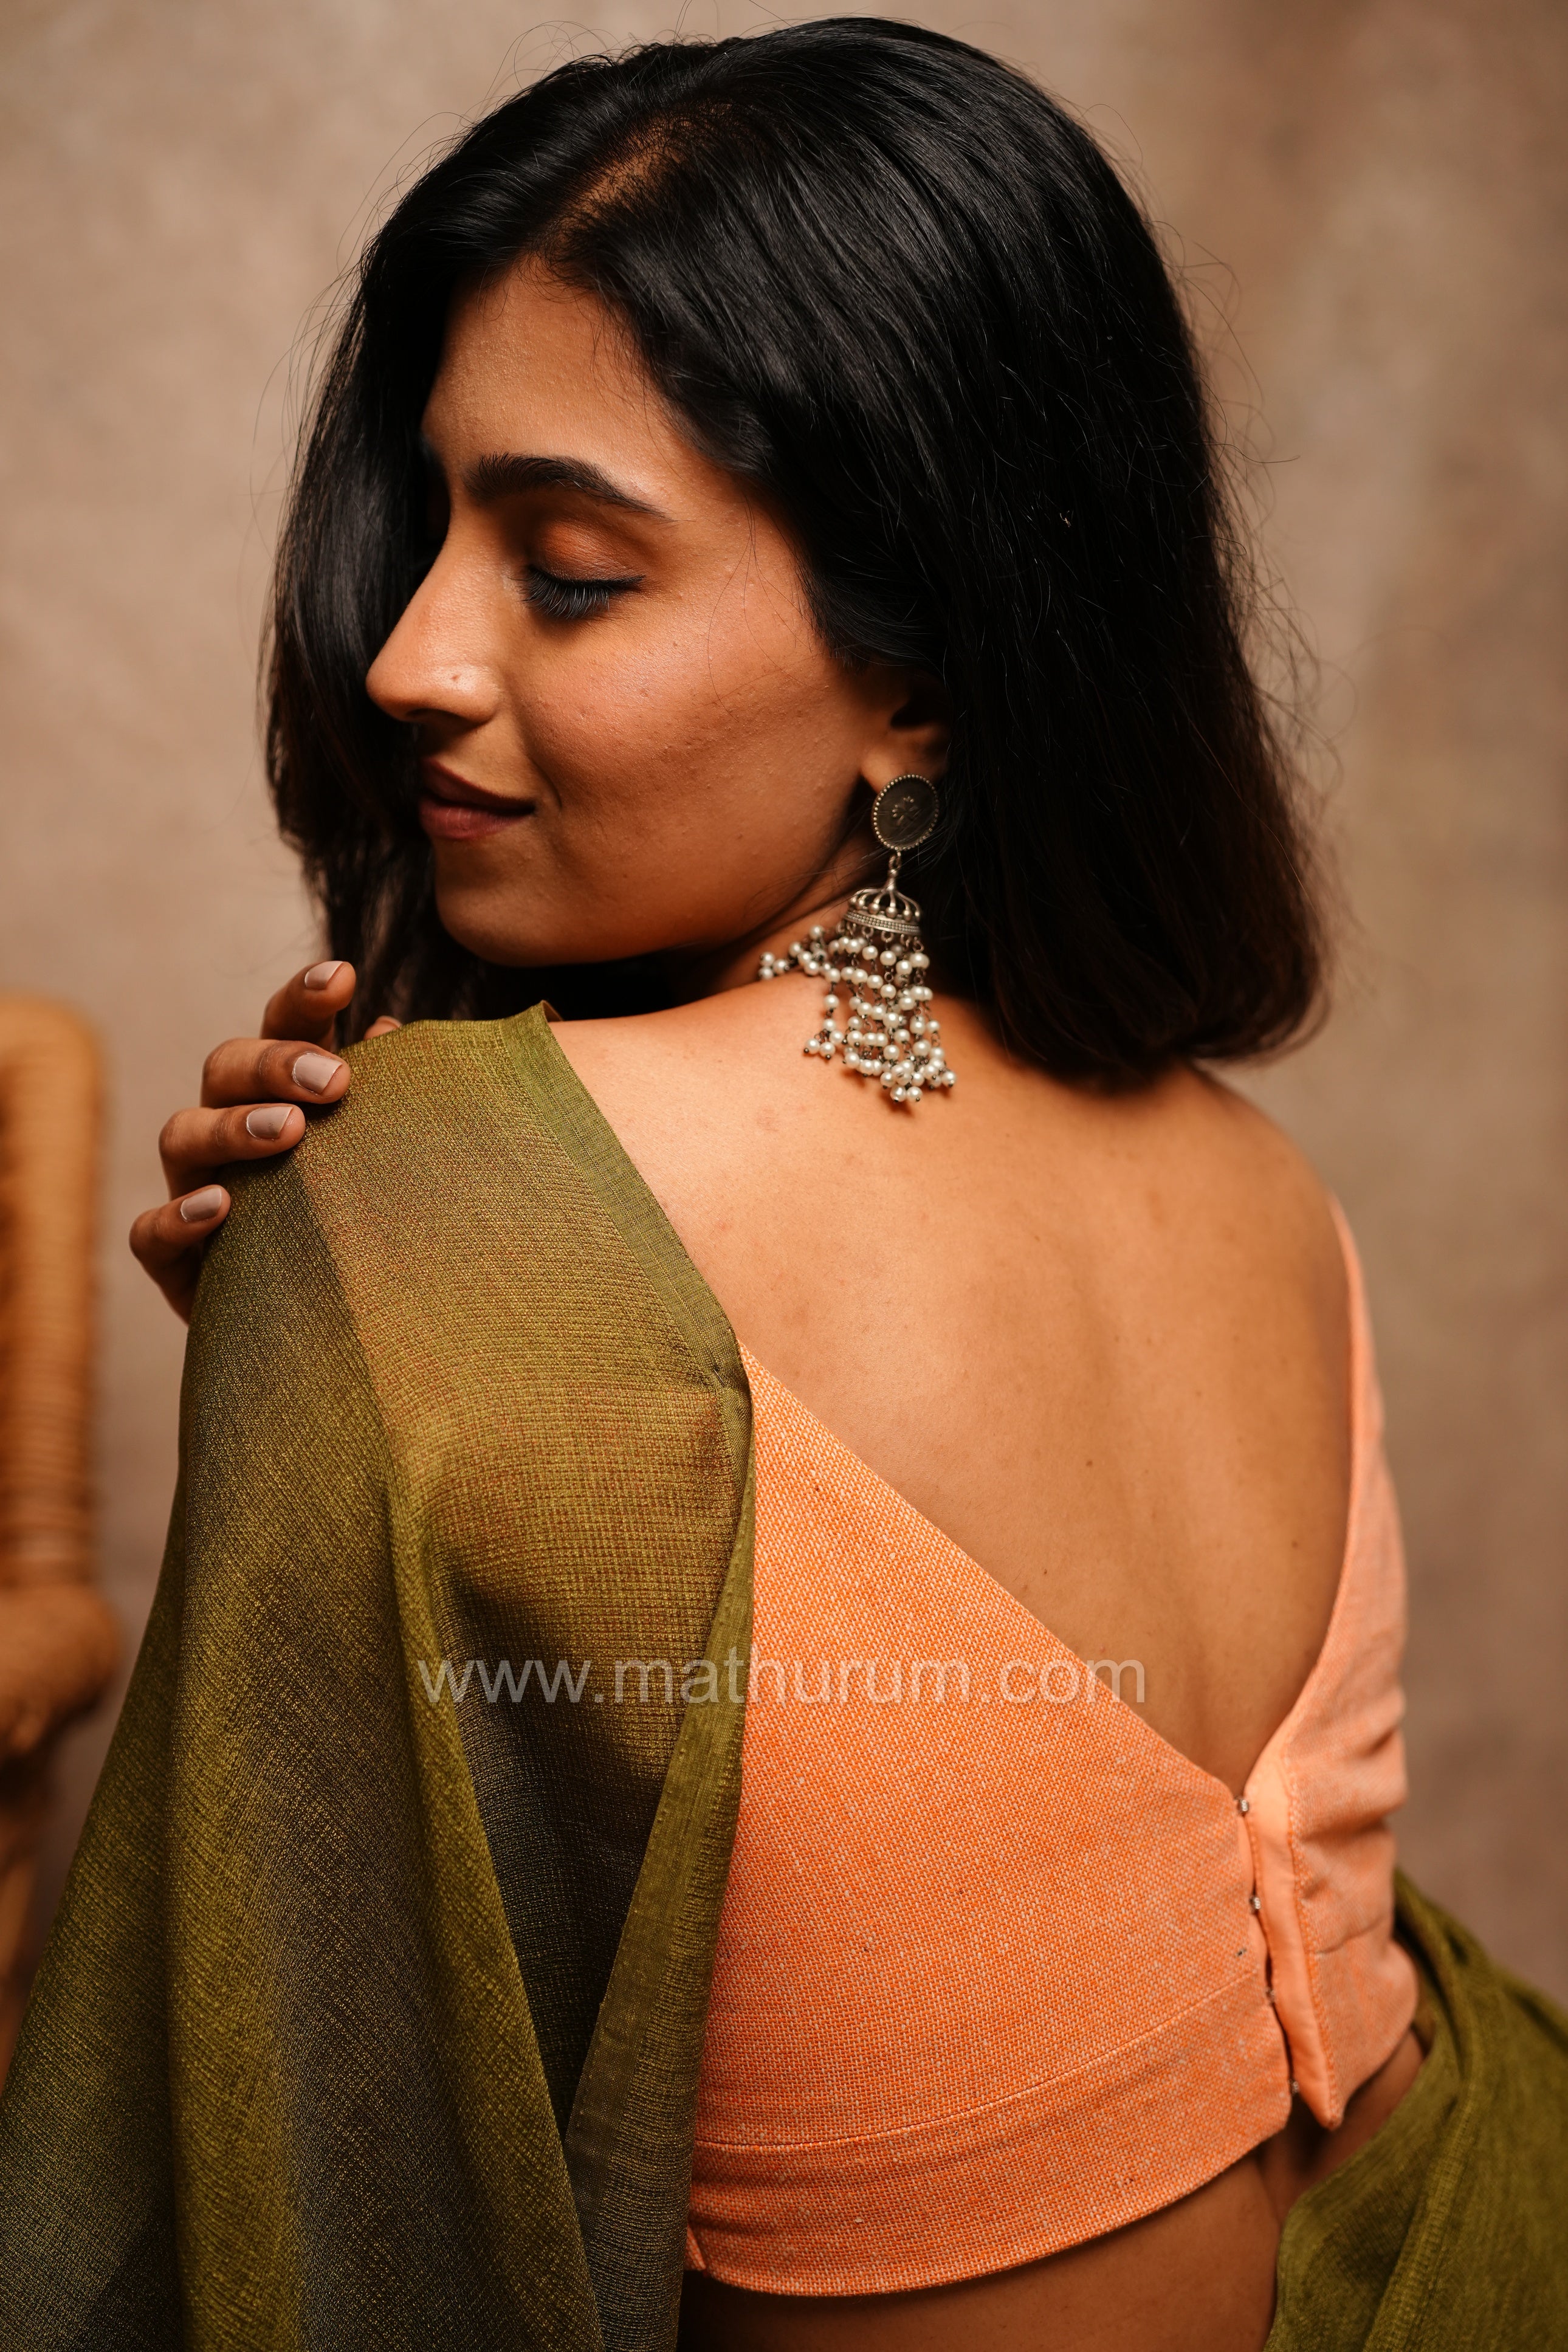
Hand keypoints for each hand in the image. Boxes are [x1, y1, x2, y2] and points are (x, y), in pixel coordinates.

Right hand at [129, 960, 399, 1321]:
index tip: (345, 975)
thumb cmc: (366, 1226)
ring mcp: (195, 1190)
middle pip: (224, 1068)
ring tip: (289, 1132)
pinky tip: (224, 1206)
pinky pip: (152, 1232)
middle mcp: (229, 1131)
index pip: (283, 1027)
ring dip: (234, 1126)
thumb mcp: (383, 1162)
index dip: (305, 998)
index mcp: (282, 1094)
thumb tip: (391, 1031)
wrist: (331, 1332)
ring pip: (181, 1134)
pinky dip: (182, 1215)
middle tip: (333, 1081)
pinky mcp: (176, 1263)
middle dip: (274, 1064)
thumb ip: (389, 1100)